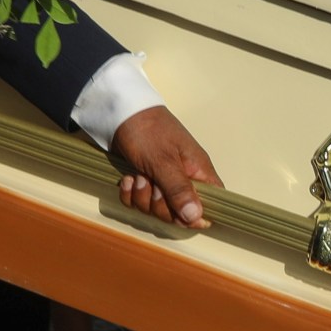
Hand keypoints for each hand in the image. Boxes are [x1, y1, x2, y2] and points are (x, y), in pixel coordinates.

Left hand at [108, 105, 221, 227]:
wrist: (120, 113)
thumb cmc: (149, 131)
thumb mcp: (164, 161)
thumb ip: (179, 190)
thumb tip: (196, 217)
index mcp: (200, 174)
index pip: (210, 206)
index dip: (195, 216)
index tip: (177, 212)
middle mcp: (185, 181)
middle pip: (179, 214)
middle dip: (159, 205)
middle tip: (151, 183)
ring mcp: (165, 183)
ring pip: (157, 210)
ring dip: (142, 197)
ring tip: (137, 175)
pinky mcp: (147, 183)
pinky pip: (139, 203)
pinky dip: (130, 194)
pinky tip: (128, 179)